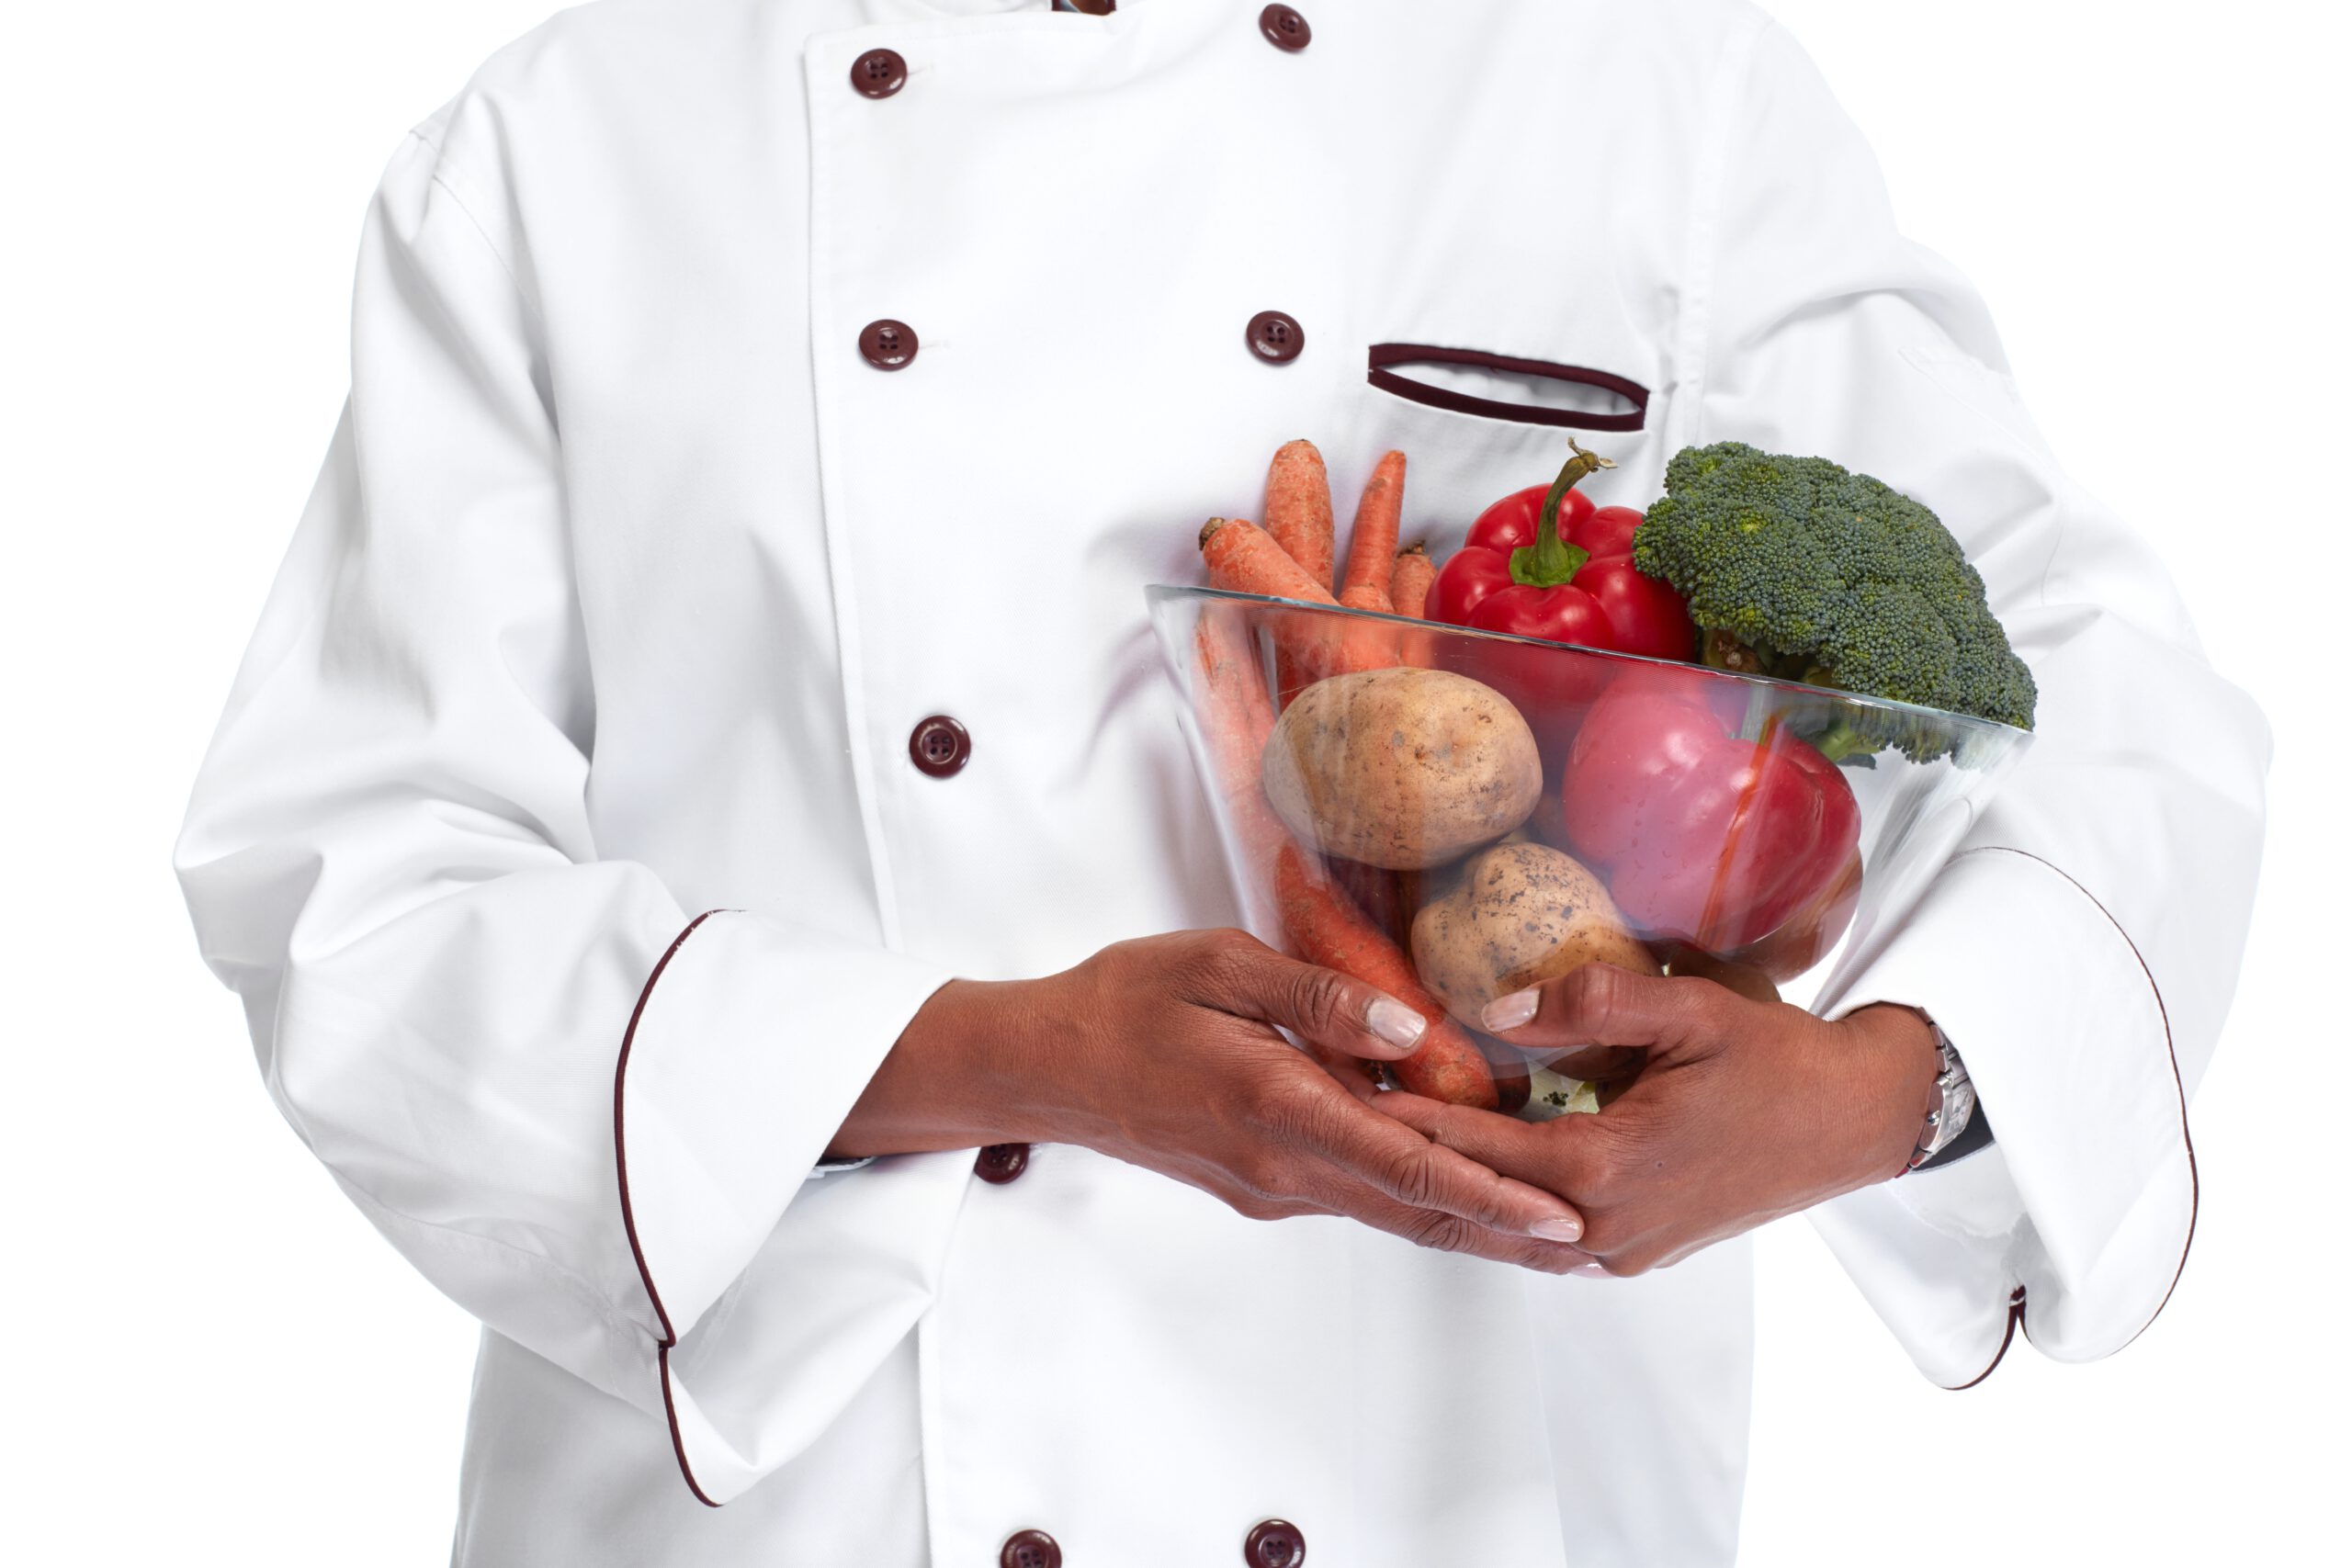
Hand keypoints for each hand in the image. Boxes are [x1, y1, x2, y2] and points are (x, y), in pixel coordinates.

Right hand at [831, 930, 1593, 1272]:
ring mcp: (1271, 1187)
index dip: (1494, 1196)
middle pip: (1418, 1212)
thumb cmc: (1128, 999)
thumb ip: (1321, 996)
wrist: (1047, 1066)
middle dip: (1508, 1231)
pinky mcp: (1261, 1187)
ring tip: (1549, 1232)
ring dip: (1470, 1226)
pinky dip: (1419, 1203)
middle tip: (1594, 1243)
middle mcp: (1283, 1167)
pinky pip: (1357, 1198)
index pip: (1408, 1164)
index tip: (1564, 1217)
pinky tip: (1460, 1192)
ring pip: (1392, 1213)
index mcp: (1278, 1106)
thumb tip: (1416, 1030)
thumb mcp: (1218, 964)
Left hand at [1374, 963, 1939, 1275]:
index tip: (1347, 1094)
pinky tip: (1467, 1171)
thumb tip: (1500, 1006)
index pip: (1475, 1147)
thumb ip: (1592, 1004)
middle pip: (1477, 1198)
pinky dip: (1501, 1204)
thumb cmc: (1779, 1063)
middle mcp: (1603, 1227)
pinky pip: (1545, 1234)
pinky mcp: (1637, 1253)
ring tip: (1389, 1147)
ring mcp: (1621, 1251)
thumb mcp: (1691, 1011)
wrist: (1853, 1122)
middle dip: (1414, 1160)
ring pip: (1507, 1227)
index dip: (1407, 1119)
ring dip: (1454, 1187)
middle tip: (1343, 1121)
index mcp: (1606, 1169)